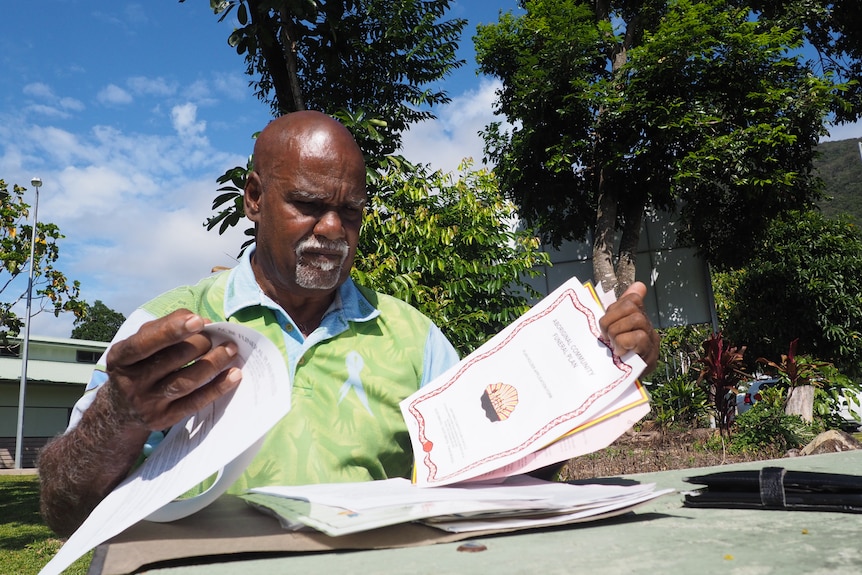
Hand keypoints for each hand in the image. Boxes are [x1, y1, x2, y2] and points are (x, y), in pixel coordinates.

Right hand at [105, 309, 242, 431]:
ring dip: (213, 363)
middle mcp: (131, 382)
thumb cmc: (136, 367)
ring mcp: (148, 403)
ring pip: (186, 381)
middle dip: (201, 343)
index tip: (198, 321)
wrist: (119, 411)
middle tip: (218, 337)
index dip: (172, 331)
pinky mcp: (164, 419)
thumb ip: (164, 327)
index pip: (144, 343)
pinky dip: (217, 388)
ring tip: (231, 350)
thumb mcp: (137, 344)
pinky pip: (195, 402)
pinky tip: (234, 375)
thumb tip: (201, 321)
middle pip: (172, 359)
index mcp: (121, 357)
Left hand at [600, 282, 659, 373]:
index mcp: (638, 319)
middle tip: (605, 334)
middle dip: (612, 319)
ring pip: (636, 319)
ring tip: (612, 343)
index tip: (607, 318)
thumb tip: (638, 285)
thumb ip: (621, 309)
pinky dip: (624, 342)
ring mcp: (651, 340)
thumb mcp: (616, 330)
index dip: (617, 305)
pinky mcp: (649, 354)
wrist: (625, 384)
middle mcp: (647, 327)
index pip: (633, 298)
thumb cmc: (618, 355)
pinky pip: (638, 337)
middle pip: (632, 307)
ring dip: (617, 331)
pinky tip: (619, 352)